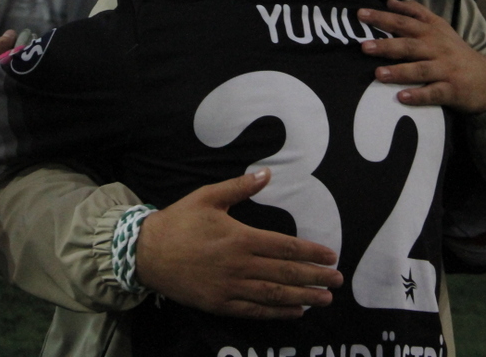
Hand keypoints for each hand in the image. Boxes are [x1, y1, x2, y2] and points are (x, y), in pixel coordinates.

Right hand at [134, 168, 342, 318]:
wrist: (147, 252)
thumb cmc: (179, 221)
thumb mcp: (208, 197)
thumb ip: (240, 186)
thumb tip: (267, 173)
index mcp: (240, 237)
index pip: (285, 247)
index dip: (311, 252)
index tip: (331, 256)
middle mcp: (239, 265)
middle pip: (285, 273)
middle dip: (315, 277)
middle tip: (338, 281)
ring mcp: (230, 288)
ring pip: (274, 295)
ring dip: (303, 297)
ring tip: (325, 299)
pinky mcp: (220, 304)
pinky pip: (254, 311)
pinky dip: (277, 313)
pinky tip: (295, 312)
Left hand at [357, 0, 485, 113]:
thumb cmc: (455, 51)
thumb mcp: (440, 27)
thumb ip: (416, 12)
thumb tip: (391, 1)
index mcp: (431, 32)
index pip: (404, 21)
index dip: (383, 17)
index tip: (361, 14)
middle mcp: (437, 48)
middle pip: (409, 45)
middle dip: (386, 45)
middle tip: (364, 47)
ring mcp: (445, 69)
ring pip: (420, 69)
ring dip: (399, 72)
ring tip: (378, 74)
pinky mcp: (451, 90)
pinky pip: (433, 93)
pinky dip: (418, 95)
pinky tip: (402, 98)